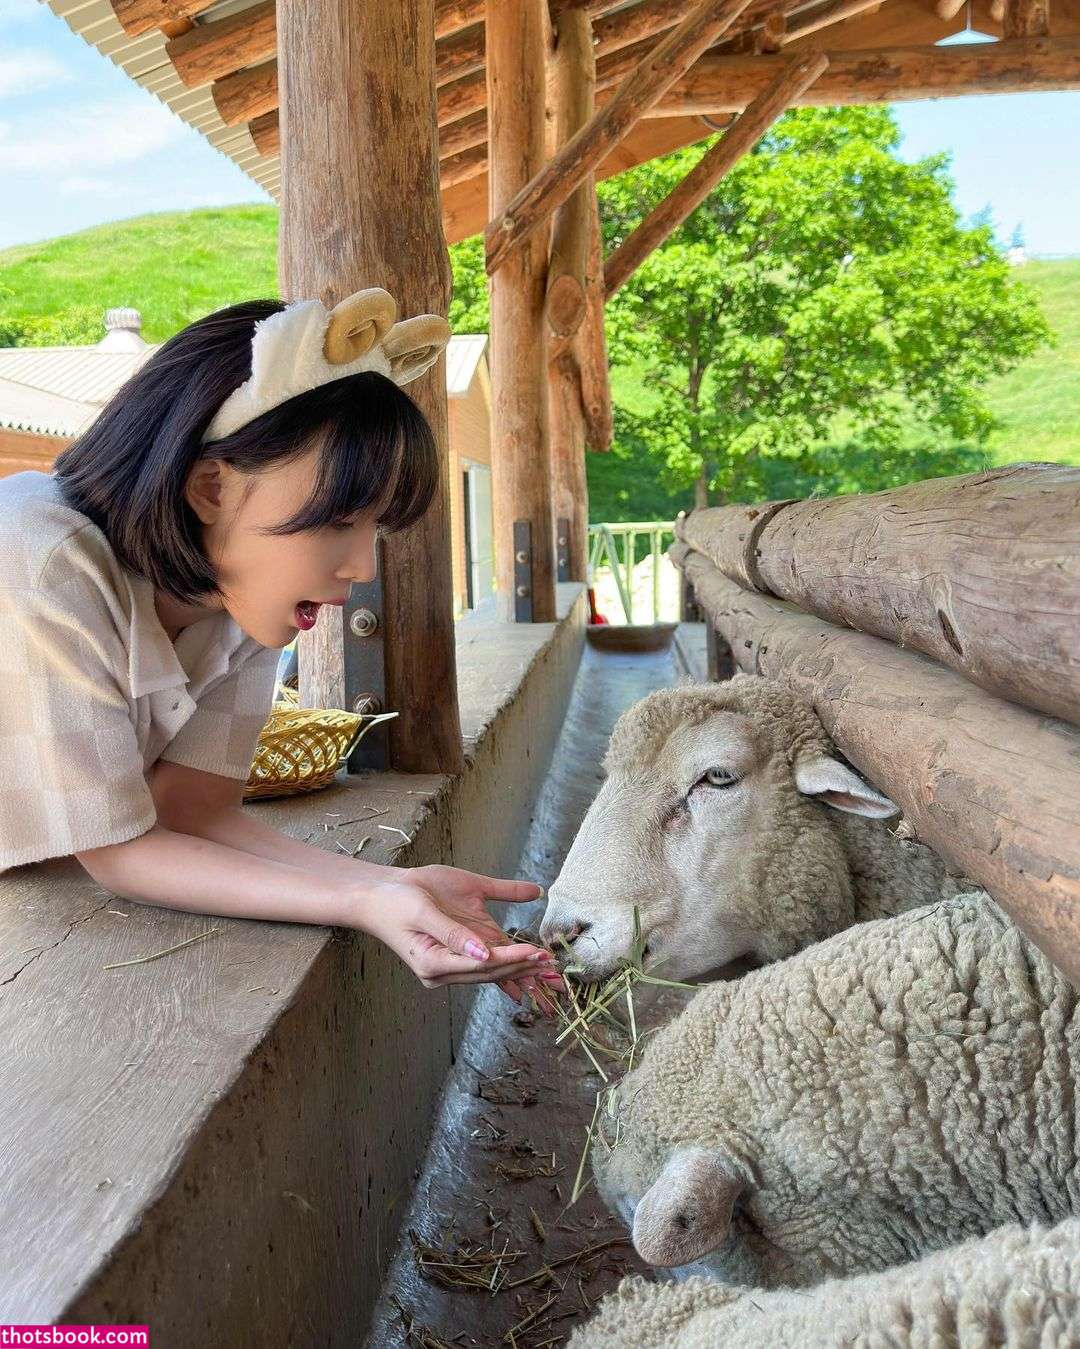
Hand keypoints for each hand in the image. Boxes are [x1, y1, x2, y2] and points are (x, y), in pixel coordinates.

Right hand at [350, 864, 563, 1010]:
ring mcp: (453, 961)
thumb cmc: (397, 901)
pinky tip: (532, 969)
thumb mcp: (422, 911)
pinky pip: (489, 958)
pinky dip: (512, 962)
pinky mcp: (459, 949)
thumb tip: (485, 952)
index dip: (511, 960)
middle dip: (525, 970)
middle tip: (555, 966)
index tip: (536, 953)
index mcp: (433, 964)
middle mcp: (445, 969)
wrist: (380, 895)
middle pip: (492, 973)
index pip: (482, 965)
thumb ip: (453, 932)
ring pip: (494, 970)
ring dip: (523, 970)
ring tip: (552, 972)